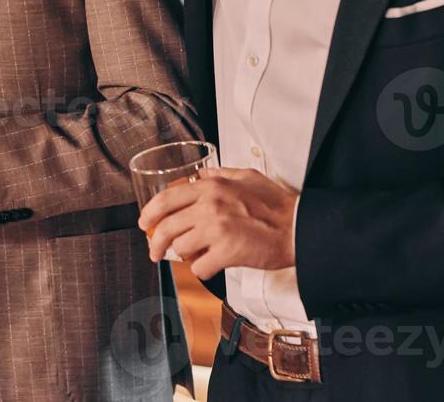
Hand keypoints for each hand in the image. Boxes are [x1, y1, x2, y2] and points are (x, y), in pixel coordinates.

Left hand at [137, 168, 298, 280]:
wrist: (298, 228)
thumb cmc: (276, 206)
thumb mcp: (247, 176)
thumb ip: (221, 173)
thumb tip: (202, 173)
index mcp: (211, 186)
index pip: (166, 198)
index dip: (150, 213)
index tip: (145, 223)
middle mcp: (209, 205)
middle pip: (167, 227)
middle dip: (155, 243)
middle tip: (154, 252)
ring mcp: (216, 229)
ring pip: (180, 248)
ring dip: (185, 256)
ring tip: (195, 256)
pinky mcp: (226, 252)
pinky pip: (199, 267)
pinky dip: (202, 270)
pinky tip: (211, 266)